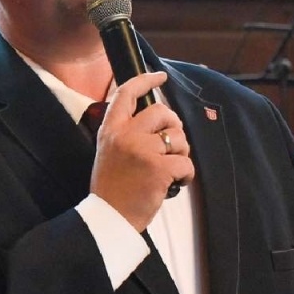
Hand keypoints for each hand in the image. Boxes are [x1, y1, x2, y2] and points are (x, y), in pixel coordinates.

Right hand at [89, 71, 192, 229]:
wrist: (109, 218)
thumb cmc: (112, 189)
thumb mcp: (108, 152)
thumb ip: (126, 133)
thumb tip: (159, 121)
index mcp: (110, 130)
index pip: (126, 93)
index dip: (146, 81)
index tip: (160, 76)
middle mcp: (125, 135)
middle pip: (162, 112)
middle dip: (173, 126)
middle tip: (171, 145)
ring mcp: (142, 150)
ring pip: (178, 138)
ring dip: (180, 153)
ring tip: (168, 169)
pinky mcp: (158, 168)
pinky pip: (186, 163)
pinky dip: (185, 175)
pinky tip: (175, 183)